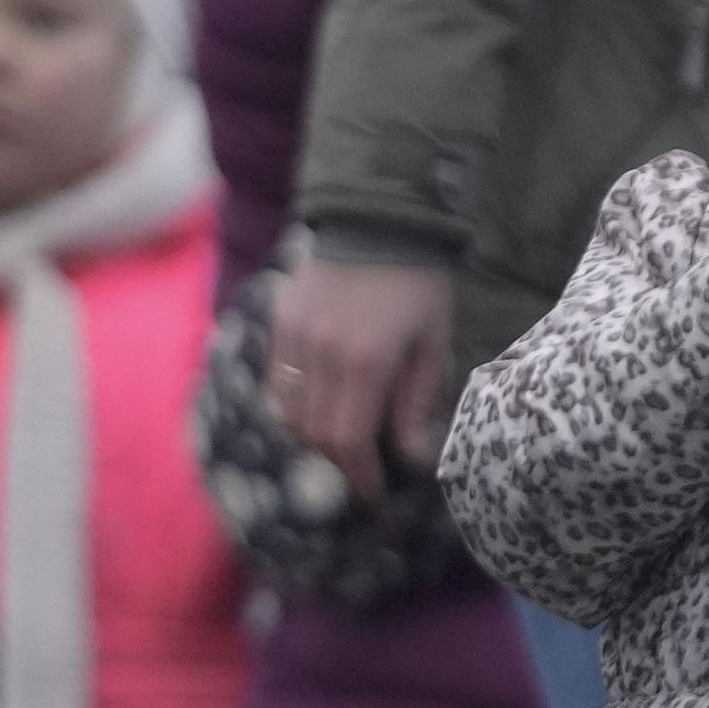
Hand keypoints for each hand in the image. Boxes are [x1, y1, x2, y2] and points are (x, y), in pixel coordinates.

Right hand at [268, 256, 457, 500]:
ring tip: (340, 439)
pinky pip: (275, 380)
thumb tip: (413, 456)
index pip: (349, 439)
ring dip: (313, 435)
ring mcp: (294, 335)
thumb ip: (417, 400)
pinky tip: (317, 403)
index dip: (359, 475)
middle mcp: (322, 353)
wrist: (377, 213)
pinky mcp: (279, 320)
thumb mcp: (433, 339)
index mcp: (366, 360)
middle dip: (339, 460)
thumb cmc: (419, 279)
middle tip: (362, 469)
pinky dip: (292, 403)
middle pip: (316, 432)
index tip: (373, 493)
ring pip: (288, 411)